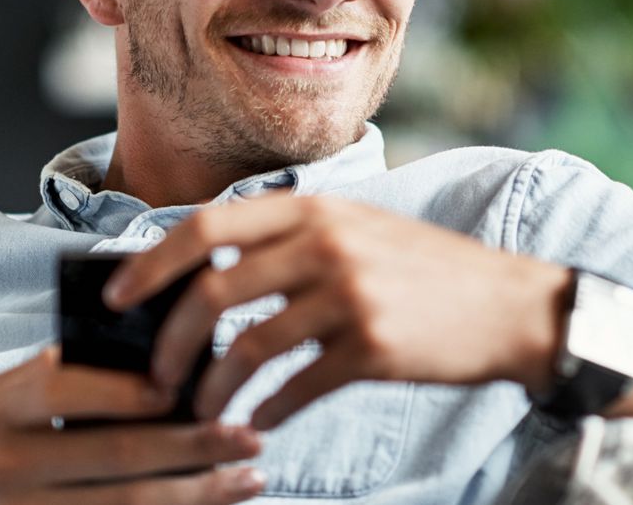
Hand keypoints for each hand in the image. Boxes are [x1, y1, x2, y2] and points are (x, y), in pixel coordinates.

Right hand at [0, 346, 265, 504]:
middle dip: (191, 445)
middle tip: (247, 435)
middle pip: (112, 455)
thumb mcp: (0, 403)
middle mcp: (4, 465)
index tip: (184, 389)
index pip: (64, 390)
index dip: (126, 391)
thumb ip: (56, 376)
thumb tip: (146, 351)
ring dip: (198, 494)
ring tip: (250, 478)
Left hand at [104, 195, 570, 429]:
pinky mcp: (372, 348)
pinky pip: (295, 387)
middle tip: (154, 375)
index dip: (152, 263)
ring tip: (200, 412)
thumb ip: (292, 238)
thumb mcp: (359, 228)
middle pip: (214, 290)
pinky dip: (265, 411)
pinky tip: (256, 423)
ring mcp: (349, 295)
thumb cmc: (426, 270)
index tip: (119, 298)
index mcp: (313, 209)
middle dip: (170, 340)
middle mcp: (325, 244)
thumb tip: (210, 272)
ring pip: (248, 346)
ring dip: (212, 387)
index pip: (207, 226)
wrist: (513, 307)